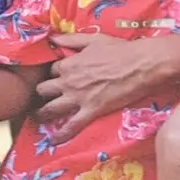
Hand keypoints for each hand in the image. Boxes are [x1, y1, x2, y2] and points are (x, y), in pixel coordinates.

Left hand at [37, 32, 179, 138]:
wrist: (141, 65)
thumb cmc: (120, 50)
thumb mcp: (93, 39)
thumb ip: (71, 40)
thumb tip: (52, 38)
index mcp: (69, 63)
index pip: (51, 71)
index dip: (53, 75)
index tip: (56, 79)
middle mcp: (68, 81)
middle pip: (43, 90)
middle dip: (42, 94)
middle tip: (44, 99)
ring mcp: (78, 98)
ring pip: (51, 109)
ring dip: (43, 115)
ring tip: (39, 119)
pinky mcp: (90, 111)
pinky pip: (71, 126)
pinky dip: (61, 134)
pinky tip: (53, 141)